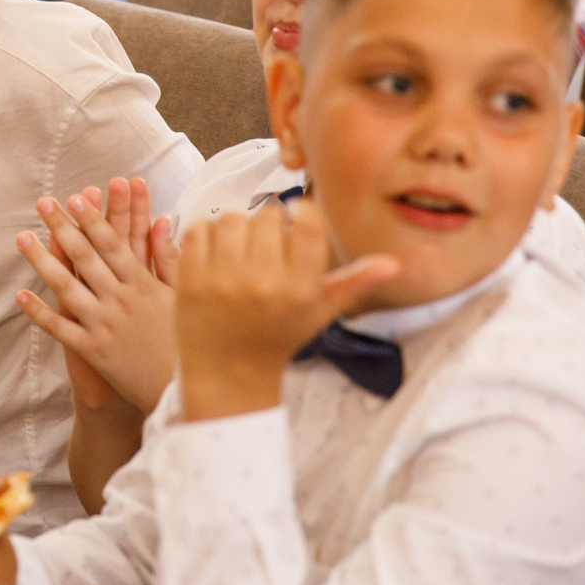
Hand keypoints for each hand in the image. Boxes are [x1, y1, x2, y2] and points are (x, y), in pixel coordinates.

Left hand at [14, 179, 173, 413]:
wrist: (178, 390)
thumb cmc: (182, 340)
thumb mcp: (182, 296)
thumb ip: (169, 258)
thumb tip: (162, 221)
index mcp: (142, 284)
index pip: (113, 244)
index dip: (93, 219)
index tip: (76, 197)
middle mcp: (120, 300)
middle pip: (85, 257)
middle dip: (62, 227)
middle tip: (43, 203)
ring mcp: (103, 325)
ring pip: (66, 287)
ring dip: (41, 260)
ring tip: (21, 238)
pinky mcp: (92, 350)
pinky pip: (60, 328)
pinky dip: (39, 312)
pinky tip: (20, 295)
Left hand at [174, 200, 400, 421]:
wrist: (230, 372)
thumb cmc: (279, 337)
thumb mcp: (320, 312)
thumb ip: (354, 283)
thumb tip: (394, 264)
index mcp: (299, 290)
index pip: (305, 223)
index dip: (300, 211)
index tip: (294, 218)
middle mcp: (262, 284)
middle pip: (266, 216)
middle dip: (267, 225)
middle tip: (265, 246)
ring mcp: (222, 281)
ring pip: (230, 218)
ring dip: (235, 227)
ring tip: (241, 249)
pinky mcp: (189, 280)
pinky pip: (198, 230)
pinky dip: (206, 235)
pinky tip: (216, 254)